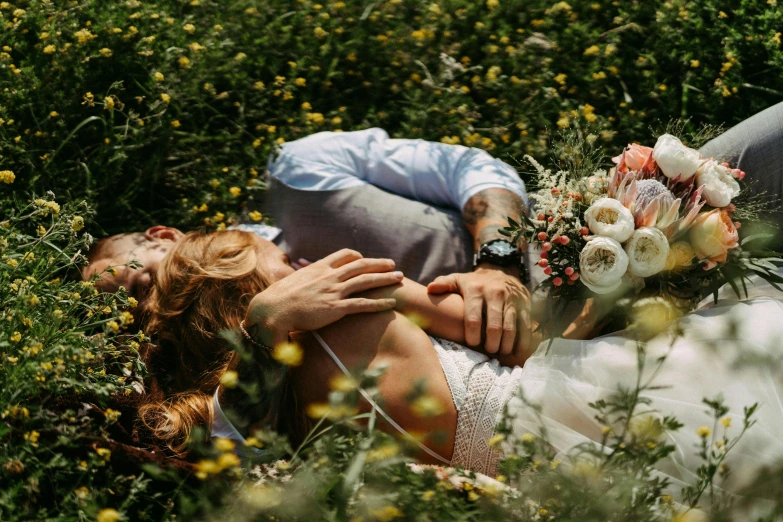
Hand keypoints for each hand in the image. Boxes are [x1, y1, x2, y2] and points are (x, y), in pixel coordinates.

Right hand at [245, 249, 402, 344]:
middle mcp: (330, 275)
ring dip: (386, 279)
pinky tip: (392, 305)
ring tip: (400, 279)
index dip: (358, 257)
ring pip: (366, 281)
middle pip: (361, 265)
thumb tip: (300, 279)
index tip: (365, 260)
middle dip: (380, 264)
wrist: (272, 309)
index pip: (344, 255)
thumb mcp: (293, 281)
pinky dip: (379, 303)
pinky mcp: (336, 308)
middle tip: (393, 265)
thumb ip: (303, 278)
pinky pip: (363, 304)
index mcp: (320, 267)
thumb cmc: (278, 298)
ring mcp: (334, 291)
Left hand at [427, 264, 531, 354]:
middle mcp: (495, 293)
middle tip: (488, 352)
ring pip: (511, 328)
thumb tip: (430, 290)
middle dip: (491, 343)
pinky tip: (517, 351)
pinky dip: (523, 342)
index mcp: (476, 289)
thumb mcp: (458, 279)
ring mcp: (512, 299)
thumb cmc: (474, 282)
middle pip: (494, 326)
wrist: (501, 270)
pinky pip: (526, 326)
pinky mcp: (525, 305)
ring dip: (506, 345)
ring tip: (500, 353)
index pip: (473, 317)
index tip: (472, 344)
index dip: (472, 335)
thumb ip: (443, 284)